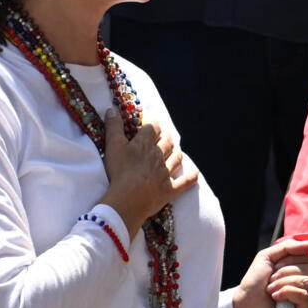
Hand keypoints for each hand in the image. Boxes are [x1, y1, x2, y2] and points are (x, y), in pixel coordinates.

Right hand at [98, 109, 196, 238]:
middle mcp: (159, 155)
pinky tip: (194, 174)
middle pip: (167, 141)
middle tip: (163, 136)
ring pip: (176, 158)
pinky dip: (190, 177)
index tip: (149, 122)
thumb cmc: (120, 171)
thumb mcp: (113, 146)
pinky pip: (184, 182)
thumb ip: (113, 127)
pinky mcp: (170, 189)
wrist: (129, 199)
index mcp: (146, 143)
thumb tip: (112, 109)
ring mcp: (166, 172)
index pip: (153, 127)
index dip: (152, 123)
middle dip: (166, 137)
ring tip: (175, 150)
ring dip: (176, 152)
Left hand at [232, 239, 307, 307]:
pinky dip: (287, 293)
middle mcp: (306, 282)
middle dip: (286, 271)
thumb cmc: (255, 282)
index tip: (277, 264)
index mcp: (300, 268)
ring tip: (271, 288)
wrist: (244, 303)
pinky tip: (276, 297)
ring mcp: (307, 297)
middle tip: (272, 278)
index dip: (295, 258)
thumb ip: (289, 246)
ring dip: (284, 283)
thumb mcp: (268, 256)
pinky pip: (305, 296)